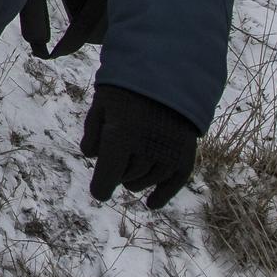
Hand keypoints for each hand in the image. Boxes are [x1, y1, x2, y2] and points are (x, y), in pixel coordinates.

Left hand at [80, 84, 198, 209]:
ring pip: (146, 181)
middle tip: (115, 151)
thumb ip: (94, 130)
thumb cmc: (128, 86)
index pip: (108, 177)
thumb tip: (91, 155)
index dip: (101, 187)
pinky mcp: (186, 155)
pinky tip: (151, 204)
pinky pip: (173, 183)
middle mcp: (146, 149)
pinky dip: (162, 195)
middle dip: (117, 170)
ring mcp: (168, 153)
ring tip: (129, 164)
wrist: (168, 73)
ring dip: (135, 179)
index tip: (98, 191)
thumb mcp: (102, 102)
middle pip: (126, 178)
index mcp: (121, 135)